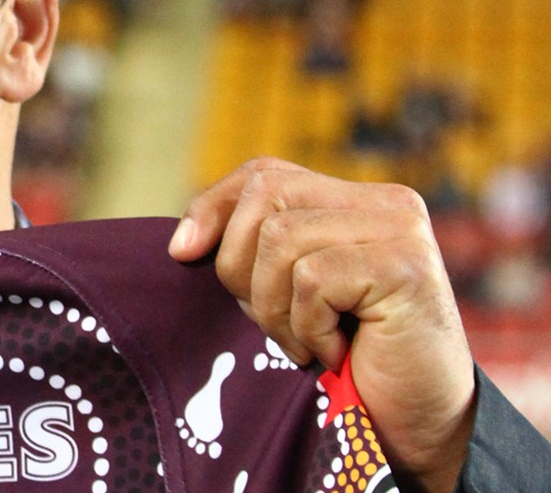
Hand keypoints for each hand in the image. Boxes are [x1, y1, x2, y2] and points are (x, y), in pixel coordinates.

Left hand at [171, 157, 475, 490]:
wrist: (414, 422)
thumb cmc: (348, 359)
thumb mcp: (289, 294)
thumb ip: (254, 252)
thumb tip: (183, 242)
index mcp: (358, 200)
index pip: (264, 174)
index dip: (214, 208)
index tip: (183, 254)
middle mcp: (387, 202)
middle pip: (265, 197)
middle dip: (241, 267)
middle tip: (275, 322)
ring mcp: (401, 231)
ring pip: (280, 239)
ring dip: (275, 309)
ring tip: (306, 343)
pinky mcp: (405, 267)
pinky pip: (311, 280)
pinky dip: (307, 327)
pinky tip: (334, 353)